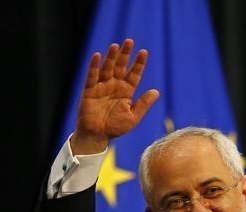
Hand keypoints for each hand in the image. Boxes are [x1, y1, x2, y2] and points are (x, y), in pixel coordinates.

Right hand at [71, 39, 159, 154]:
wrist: (97, 136)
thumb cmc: (116, 127)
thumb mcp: (133, 117)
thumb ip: (143, 104)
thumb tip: (156, 91)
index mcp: (126, 91)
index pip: (134, 74)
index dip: (139, 63)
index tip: (144, 52)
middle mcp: (115, 86)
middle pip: (120, 67)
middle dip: (125, 55)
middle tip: (129, 41)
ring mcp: (102, 87)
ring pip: (107, 68)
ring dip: (111, 57)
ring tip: (115, 46)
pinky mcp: (90, 90)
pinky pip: (92, 76)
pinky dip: (95, 66)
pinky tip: (98, 56)